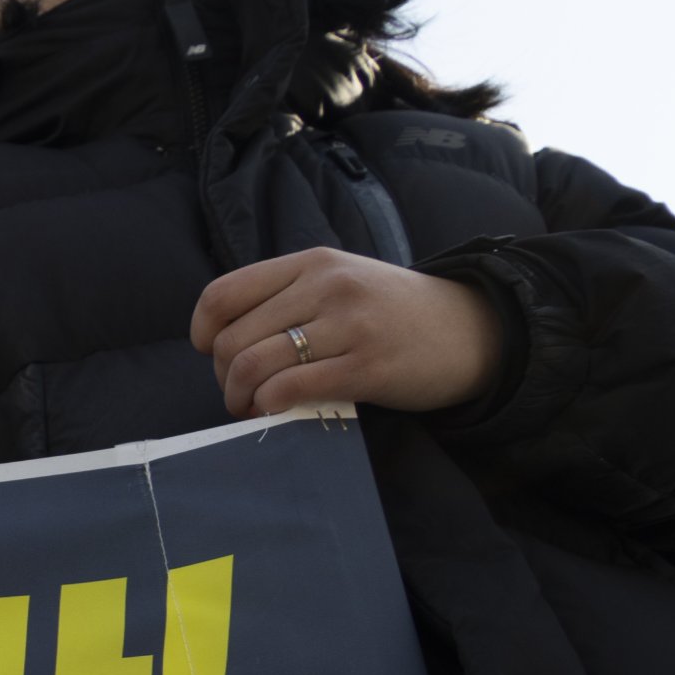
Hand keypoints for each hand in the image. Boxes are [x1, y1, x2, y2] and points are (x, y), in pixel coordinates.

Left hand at [192, 249, 505, 419]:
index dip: (204, 333)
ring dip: (240, 397)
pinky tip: (276, 411)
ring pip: (254, 364)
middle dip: (223, 377)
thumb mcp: (341, 282)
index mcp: (312, 264)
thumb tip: (225, 335)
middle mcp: (327, 287)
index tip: (213, 354)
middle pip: (232, 339)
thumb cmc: (394, 312)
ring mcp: (348, 325)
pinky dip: (269, 406)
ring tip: (252, 407)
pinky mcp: (366, 366)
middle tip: (239, 394)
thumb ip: (289, 296)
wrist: (471, 328)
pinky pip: (291, 388)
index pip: (223, 294)